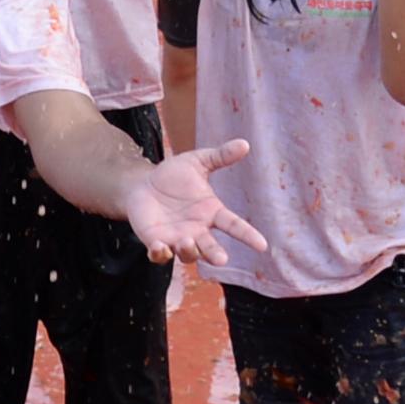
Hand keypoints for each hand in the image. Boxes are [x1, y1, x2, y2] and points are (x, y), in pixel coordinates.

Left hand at [121, 138, 268, 265]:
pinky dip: (160, 254)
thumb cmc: (173, 174)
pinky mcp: (156, 242)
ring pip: (188, 254)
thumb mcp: (197, 161)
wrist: (142, 184)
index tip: (262, 245)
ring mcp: (177, 239)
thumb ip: (220, 156)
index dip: (248, 235)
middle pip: (211, 248)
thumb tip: (245, 144)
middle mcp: (197, 230)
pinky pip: (160, 255)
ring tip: (187, 240)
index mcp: (211, 212)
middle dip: (215, 255)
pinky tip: (160, 247)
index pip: (234, 226)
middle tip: (222, 259)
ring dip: (189, 251)